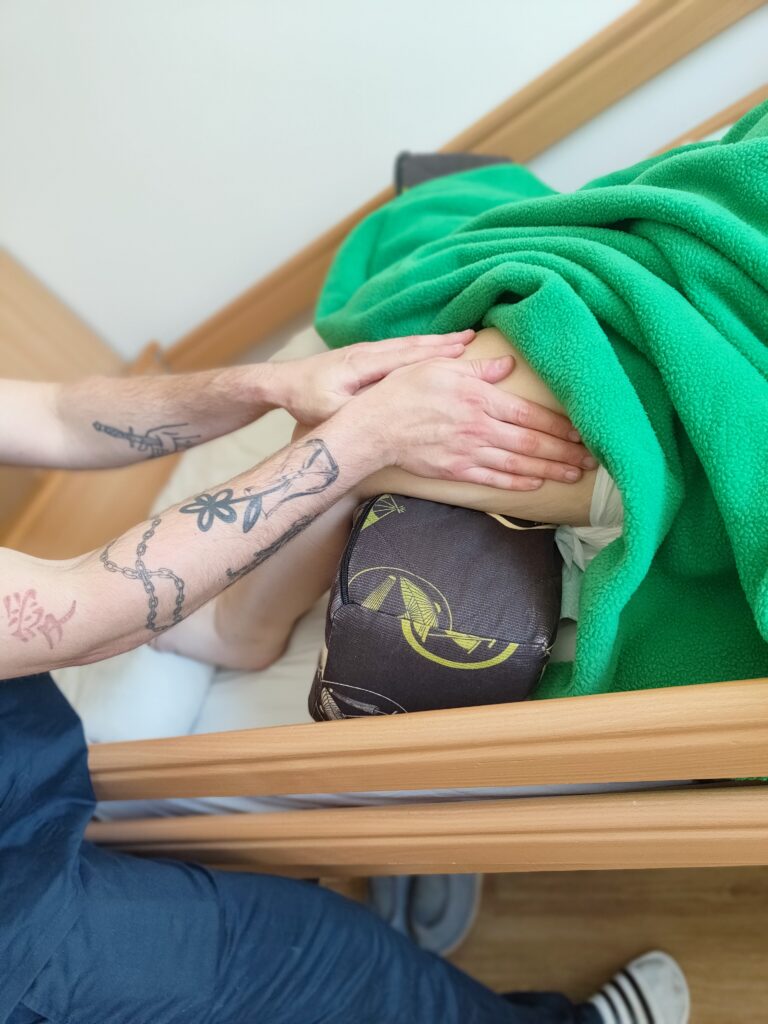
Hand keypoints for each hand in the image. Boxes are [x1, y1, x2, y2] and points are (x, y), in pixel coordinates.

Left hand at [273, 331, 475, 425]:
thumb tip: (385, 409)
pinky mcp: (362, 356)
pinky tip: (432, 348)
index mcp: (362, 365)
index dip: (435, 352)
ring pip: (407, 344)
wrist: (281, 383)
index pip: (406, 356)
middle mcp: (366, 353)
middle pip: (412, 345)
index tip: (463, 348)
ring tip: (461, 339)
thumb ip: (358, 408)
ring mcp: (365, 352)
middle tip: (472, 338)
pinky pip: (398, 349)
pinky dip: (419, 347)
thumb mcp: (329, 411)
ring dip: (434, 342)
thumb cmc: (305, 400)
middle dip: (443, 342)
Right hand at [349, 356, 593, 488]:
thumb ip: (478, 370)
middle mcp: (479, 427)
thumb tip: (507, 364)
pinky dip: (517, 482)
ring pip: (517, 463)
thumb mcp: (439, 366)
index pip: (529, 414)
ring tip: (573, 474)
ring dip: (548, 470)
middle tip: (591, 459)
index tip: (582, 432)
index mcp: (479, 398)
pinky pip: (493, 479)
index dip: (559, 425)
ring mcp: (468, 452)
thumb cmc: (404, 391)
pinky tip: (536, 484)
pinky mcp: (456, 471)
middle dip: (564, 452)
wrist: (374, 426)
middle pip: (530, 442)